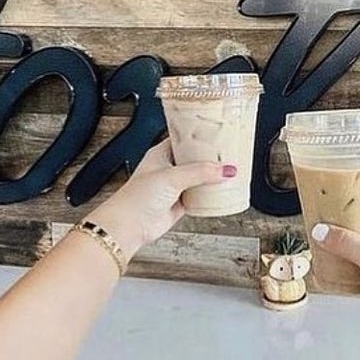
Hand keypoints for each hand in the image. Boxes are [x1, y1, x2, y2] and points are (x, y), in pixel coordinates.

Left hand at [85, 140, 233, 261]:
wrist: (129, 226)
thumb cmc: (136, 197)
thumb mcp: (172, 177)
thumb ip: (201, 172)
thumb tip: (225, 170)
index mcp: (161, 153)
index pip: (184, 139)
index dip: (200, 136)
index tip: (218, 133)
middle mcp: (168, 168)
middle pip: (195, 159)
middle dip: (211, 157)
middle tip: (230, 152)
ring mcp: (174, 187)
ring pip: (199, 178)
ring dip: (212, 177)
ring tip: (230, 171)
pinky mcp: (179, 203)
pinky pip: (200, 196)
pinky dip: (210, 195)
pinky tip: (221, 192)